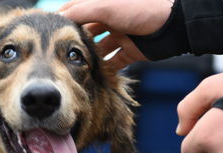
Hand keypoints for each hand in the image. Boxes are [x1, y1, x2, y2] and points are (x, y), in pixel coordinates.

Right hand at [59, 0, 173, 68]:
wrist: (175, 24)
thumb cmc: (142, 7)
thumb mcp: (107, 6)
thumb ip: (82, 11)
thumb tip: (59, 17)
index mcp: (101, 4)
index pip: (75, 12)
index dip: (61, 22)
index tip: (48, 36)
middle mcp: (109, 19)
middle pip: (85, 33)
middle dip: (75, 45)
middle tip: (61, 58)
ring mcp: (119, 36)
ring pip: (98, 50)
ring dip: (89, 59)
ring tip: (77, 69)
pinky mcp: (130, 51)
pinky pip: (113, 62)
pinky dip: (105, 70)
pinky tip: (96, 76)